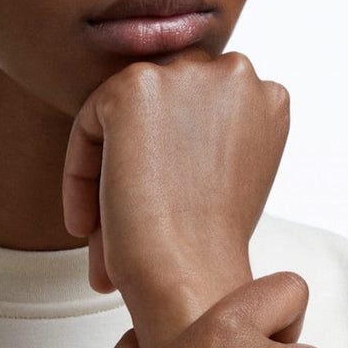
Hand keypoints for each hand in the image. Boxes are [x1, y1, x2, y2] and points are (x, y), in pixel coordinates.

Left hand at [62, 49, 288, 347]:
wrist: (189, 273)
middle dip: (138, 164)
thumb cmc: (207, 251)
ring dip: (108, 170)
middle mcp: (235, 73)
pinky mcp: (135, 87)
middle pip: (163, 107)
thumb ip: (204, 145)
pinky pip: (90, 122)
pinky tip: (86, 224)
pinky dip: (80, 174)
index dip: (169, 165)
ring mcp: (185, 74)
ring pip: (125, 116)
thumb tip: (160, 148)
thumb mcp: (224, 184)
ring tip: (98, 233)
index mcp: (267, 99)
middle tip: (117, 227)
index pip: (199, 112)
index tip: (155, 215)